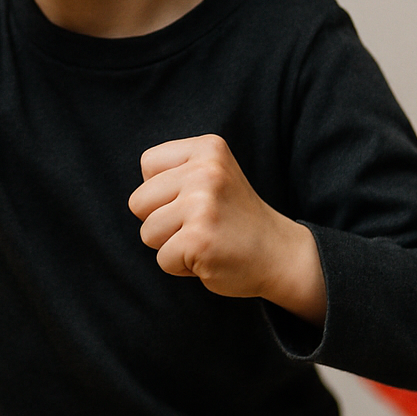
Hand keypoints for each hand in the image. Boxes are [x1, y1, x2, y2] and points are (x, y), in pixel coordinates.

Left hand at [128, 134, 324, 324]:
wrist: (281, 255)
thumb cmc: (235, 217)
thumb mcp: (213, 173)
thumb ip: (176, 171)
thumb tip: (135, 194)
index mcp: (208, 148)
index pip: (147, 164)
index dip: (162, 190)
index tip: (193, 198)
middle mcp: (205, 171)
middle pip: (139, 201)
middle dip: (161, 220)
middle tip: (199, 224)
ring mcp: (202, 204)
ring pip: (147, 232)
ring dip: (171, 245)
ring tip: (204, 239)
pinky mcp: (198, 239)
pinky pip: (163, 259)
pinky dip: (182, 267)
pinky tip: (210, 256)